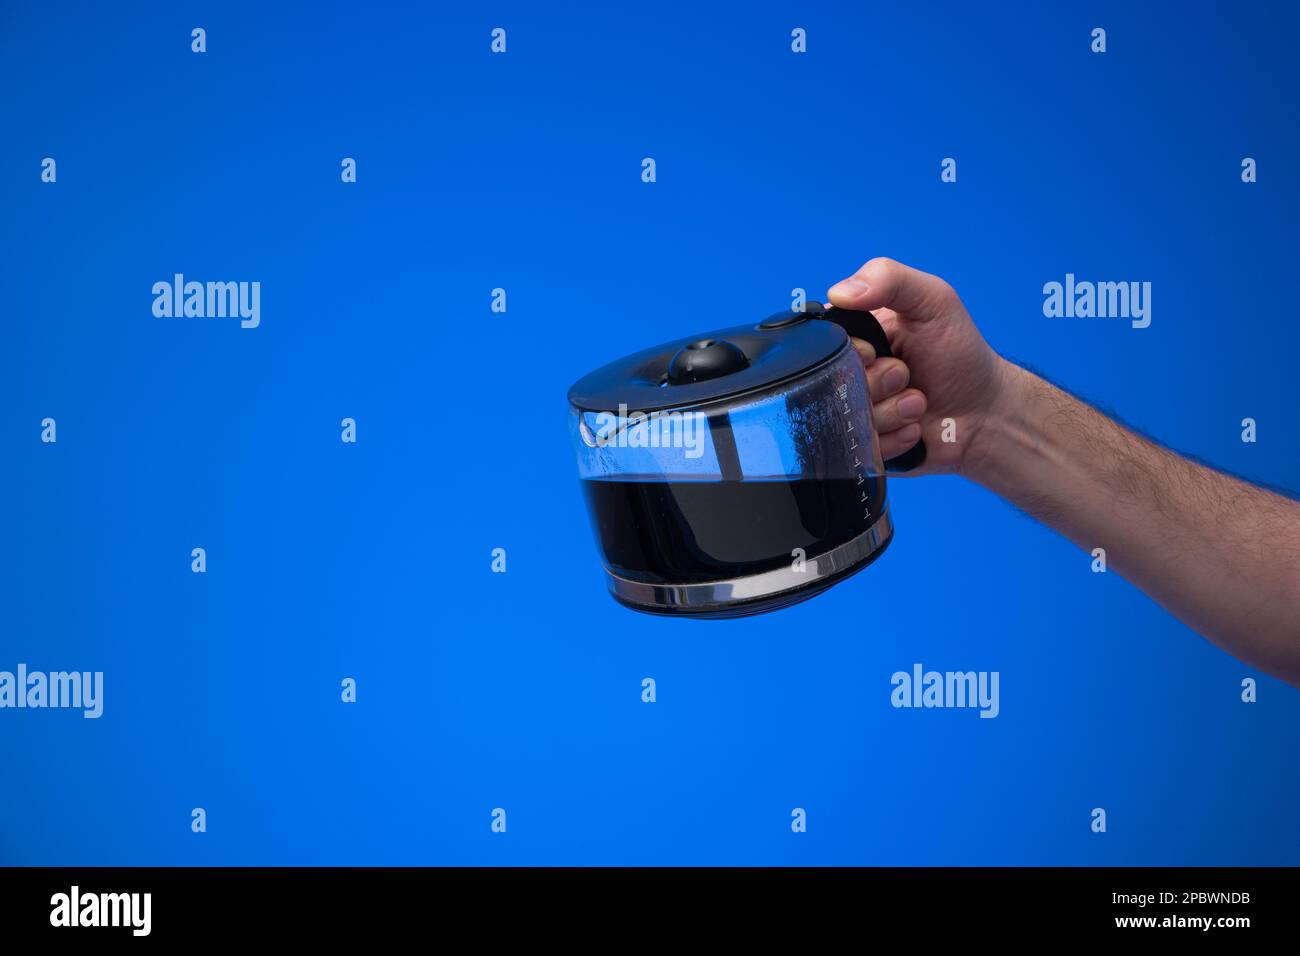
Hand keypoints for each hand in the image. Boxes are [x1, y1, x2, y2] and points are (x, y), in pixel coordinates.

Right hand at [828, 257, 1012, 475]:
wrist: (986, 412)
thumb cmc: (961, 353)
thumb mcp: (933, 301)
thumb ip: (890, 279)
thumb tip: (839, 292)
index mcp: (854, 334)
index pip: (821, 343)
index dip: (849, 352)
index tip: (877, 351)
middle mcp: (848, 373)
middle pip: (830, 384)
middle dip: (876, 382)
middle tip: (906, 374)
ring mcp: (854, 411)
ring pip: (846, 418)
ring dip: (891, 411)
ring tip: (918, 402)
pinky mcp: (864, 444)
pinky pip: (861, 447)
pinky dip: (894, 438)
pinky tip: (915, 426)